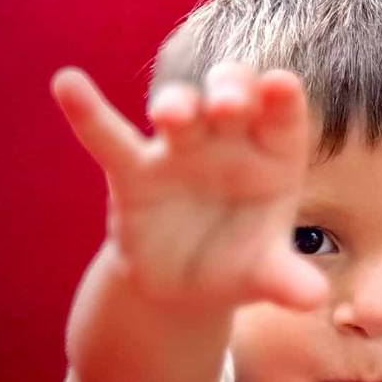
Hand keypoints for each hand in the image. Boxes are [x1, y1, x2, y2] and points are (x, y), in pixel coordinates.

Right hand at [52, 63, 324, 313]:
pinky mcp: (134, 171)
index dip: (282, 99)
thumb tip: (314, 299)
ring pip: (180, 110)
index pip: (283, 118)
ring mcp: (181, 150)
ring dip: (176, 105)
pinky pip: (110, 138)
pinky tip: (67, 82)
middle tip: (229, 104)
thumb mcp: (265, 275)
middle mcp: (230, 141)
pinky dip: (87, 112)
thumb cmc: (238, 264)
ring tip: (172, 115)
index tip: (281, 85)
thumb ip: (288, 279)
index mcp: (275, 157)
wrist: (184, 286)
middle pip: (234, 96)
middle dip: (231, 91)